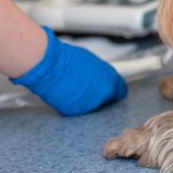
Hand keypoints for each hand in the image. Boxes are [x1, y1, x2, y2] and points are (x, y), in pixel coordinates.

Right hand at [11, 27, 127, 115]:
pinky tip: (67, 93)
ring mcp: (90, 105)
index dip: (114, 90)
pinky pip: (78, 109)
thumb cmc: (68, 60)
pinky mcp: (76, 112)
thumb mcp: (93, 63)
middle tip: (88, 87)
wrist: (51, 67)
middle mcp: (104, 94)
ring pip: (92, 105)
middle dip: (99, 94)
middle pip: (107, 99)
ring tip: (74, 87)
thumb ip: (101, 74)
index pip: (121, 91)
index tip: (110, 90)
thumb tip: (101, 78)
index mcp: (111, 80)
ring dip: (86, 100)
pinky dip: (74, 103)